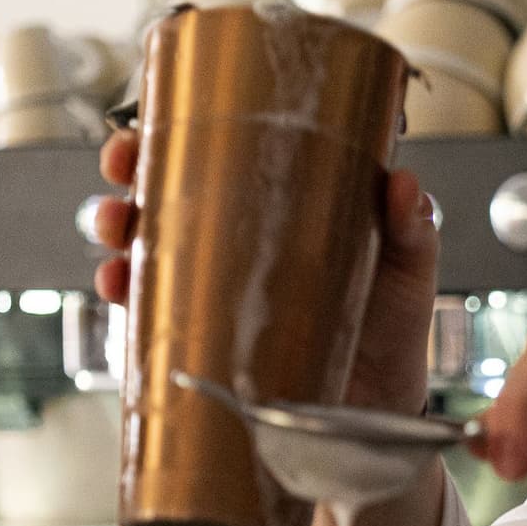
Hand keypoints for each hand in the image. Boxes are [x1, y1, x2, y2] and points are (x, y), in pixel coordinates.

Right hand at [91, 128, 441, 421]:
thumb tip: (405, 185)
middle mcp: (237, 239)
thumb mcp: (407, 266)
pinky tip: (117, 285)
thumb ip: (411, 227)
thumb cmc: (393, 325)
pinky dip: (124, 294)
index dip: (182, 129)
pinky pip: (148, 309)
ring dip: (115, 228)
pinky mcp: (202, 336)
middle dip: (130, 172)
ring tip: (115, 226)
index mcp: (280, 204)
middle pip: (167, 190)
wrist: (380, 405)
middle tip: (124, 167)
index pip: (223, 153)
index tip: (160, 119)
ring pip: (144, 245)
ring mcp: (214, 287)